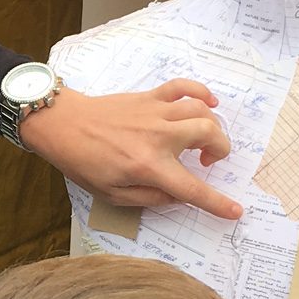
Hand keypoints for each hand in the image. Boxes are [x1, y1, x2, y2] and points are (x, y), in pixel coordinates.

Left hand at [19, 81, 240, 218]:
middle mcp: (158, 137)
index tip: (235, 211)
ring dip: (213, 126)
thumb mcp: (112, 194)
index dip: (217, 203)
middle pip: (209, 135)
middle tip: (207, 162)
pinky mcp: (150, 97)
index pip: (192, 188)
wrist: (63, 124)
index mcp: (148, 166)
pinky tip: (209, 103)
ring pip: (203, 111)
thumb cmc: (83, 162)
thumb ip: (149, 198)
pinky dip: (202, 92)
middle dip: (221, 151)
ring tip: (202, 140)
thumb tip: (176, 196)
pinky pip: (184, 87)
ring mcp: (156, 112)